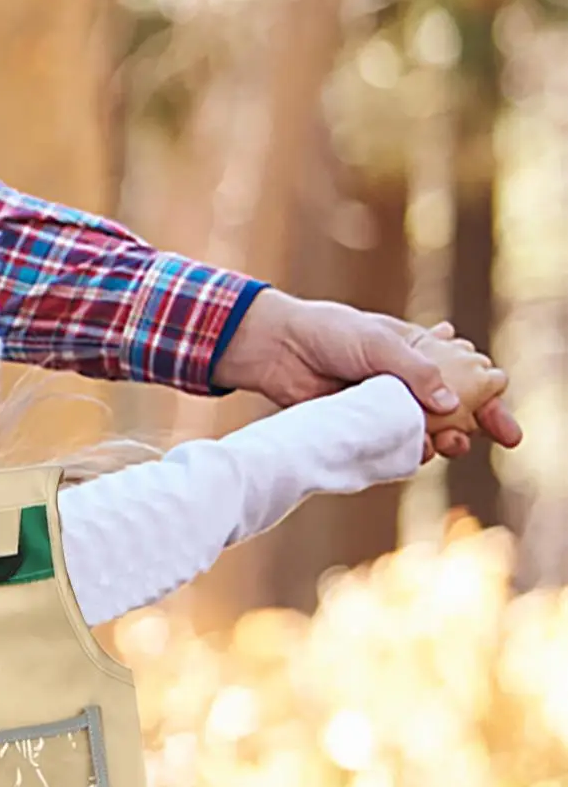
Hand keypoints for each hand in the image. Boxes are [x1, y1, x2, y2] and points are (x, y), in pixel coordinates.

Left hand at [213, 289, 522, 458]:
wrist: (280, 350)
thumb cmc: (331, 334)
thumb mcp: (381, 344)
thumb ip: (416, 373)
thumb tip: (449, 405)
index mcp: (420, 353)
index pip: (467, 378)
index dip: (490, 402)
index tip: (506, 430)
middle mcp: (405, 382)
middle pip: (450, 413)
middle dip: (467, 430)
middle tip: (465, 442)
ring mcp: (382, 406)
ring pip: (421, 433)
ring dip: (437, 443)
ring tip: (441, 446)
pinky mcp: (358, 426)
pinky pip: (387, 446)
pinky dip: (403, 452)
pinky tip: (412, 452)